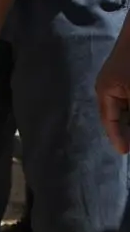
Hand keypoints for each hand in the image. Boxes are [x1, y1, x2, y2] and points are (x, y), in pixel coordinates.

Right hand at [97, 28, 129, 153]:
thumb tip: (127, 137)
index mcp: (105, 92)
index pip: (110, 122)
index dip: (118, 138)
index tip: (125, 153)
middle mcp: (110, 89)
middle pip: (119, 117)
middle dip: (125, 129)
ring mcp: (121, 83)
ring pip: (125, 109)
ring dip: (128, 118)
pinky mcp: (128, 78)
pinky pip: (128, 101)